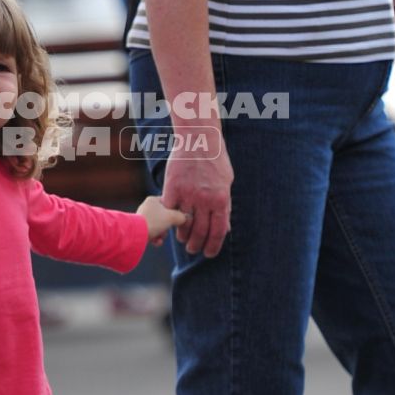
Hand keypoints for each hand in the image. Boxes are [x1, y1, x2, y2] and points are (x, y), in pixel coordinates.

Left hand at [138, 196, 187, 243]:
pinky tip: (156, 242)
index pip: (170, 203)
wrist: (135, 234)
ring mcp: (142, 218)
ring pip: (159, 226)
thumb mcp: (173, 217)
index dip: (176, 212)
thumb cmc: (154, 222)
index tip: (179, 219)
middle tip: (168, 229)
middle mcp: (147, 207)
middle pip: (165, 216)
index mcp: (153, 200)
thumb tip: (187, 218)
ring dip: (162, 233)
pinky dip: (156, 238)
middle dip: (168, 226)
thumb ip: (183, 216)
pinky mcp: (139, 229)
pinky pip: (152, 233)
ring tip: (160, 237)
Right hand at [161, 141, 232, 258]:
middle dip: (196, 245)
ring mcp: (188, 194)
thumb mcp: (227, 183)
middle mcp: (205, 200)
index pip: (218, 232)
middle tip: (193, 249)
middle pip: (200, 231)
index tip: (208, 254)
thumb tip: (225, 229)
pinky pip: (168, 211)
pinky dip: (167, 221)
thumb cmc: (215, 160)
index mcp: (221, 200)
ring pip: (182, 224)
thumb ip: (225, 207)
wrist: (199, 139)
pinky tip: (168, 227)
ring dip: (182, 235)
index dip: (213, 246)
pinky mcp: (172, 188)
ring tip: (182, 239)